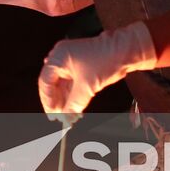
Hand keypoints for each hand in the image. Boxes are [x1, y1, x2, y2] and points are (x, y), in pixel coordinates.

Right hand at [38, 23, 157, 123]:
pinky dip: (72, 95)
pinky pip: (70, 82)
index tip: (53, 114)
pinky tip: (74, 108)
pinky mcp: (79, 65)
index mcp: (58, 57)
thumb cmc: (105, 60)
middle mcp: (61, 57)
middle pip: (52, 83)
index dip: (47, 100)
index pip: (45, 82)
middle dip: (57, 102)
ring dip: (65, 100)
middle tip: (60, 118)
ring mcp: (70, 60)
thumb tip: (66, 119)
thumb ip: (74, 104)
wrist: (125, 50)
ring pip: (61, 85)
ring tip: (69, 116)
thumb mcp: (87, 86)